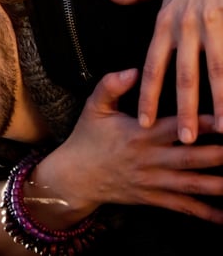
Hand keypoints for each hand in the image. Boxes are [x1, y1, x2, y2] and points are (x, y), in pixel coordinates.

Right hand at [33, 69, 222, 224]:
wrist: (75, 176)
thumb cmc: (87, 138)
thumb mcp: (94, 107)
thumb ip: (111, 86)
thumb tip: (133, 70)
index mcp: (140, 134)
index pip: (175, 126)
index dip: (203, 123)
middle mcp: (151, 159)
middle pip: (193, 158)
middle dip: (222, 155)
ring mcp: (154, 181)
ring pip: (194, 185)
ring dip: (220, 185)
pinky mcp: (154, 198)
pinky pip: (184, 207)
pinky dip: (207, 213)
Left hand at [108, 0, 222, 142]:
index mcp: (164, 23)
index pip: (151, 67)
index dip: (147, 95)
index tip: (143, 121)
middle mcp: (185, 28)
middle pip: (183, 77)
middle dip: (182, 110)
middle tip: (182, 139)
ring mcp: (211, 27)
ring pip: (216, 72)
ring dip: (219, 103)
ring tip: (221, 130)